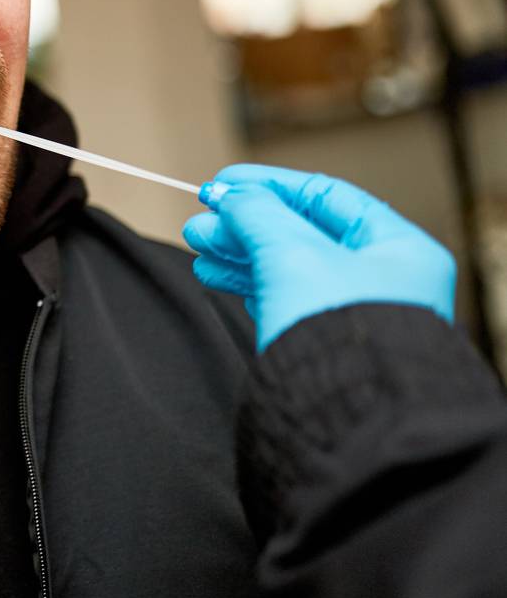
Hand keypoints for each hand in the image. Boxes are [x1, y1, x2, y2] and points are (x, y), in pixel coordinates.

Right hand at [182, 164, 455, 350]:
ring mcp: (354, 313)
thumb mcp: (293, 253)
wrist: (343, 415)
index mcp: (400, 249)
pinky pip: (282, 298)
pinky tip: (213, 274)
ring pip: (287, 266)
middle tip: (200, 220)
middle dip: (245, 223)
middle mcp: (384, 280)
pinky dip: (247, 283)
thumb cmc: (340, 332)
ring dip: (238, 251)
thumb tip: (232, 196)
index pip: (327, 197)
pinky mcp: (325, 342)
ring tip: (197, 246)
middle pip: (302, 232)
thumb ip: (258, 214)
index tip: (223, 183)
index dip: (269, 185)